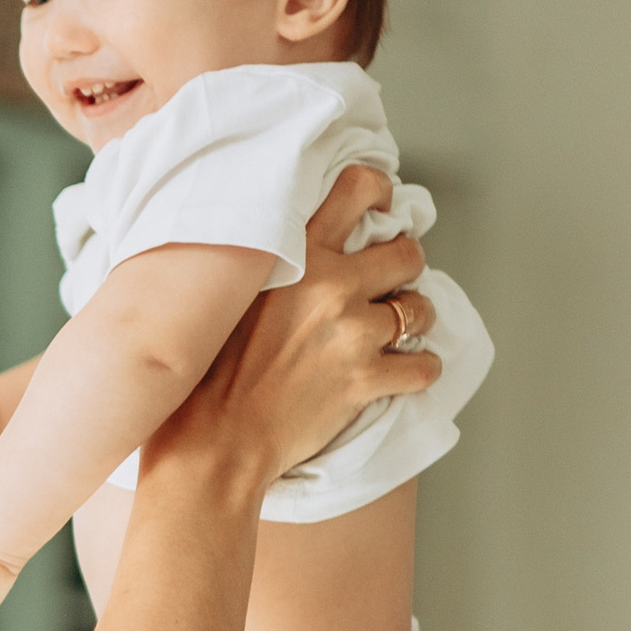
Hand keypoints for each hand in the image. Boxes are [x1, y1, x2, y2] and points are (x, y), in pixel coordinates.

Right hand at [140, 165, 438, 504]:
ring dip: (412, 319)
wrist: (212, 441)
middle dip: (405, 267)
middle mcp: (332, 286)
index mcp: (297, 255)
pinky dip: (420, 370)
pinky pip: (423, 366)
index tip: (384, 206)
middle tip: (390, 282)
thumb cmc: (207, 374)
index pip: (358, 189)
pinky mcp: (366, 380)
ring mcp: (353, 334)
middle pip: (407, 253)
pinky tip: (405, 371)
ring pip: (419, 309)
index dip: (380, 193)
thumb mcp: (228, 295)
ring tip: (392, 332)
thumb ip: (267, 262)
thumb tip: (289, 245)